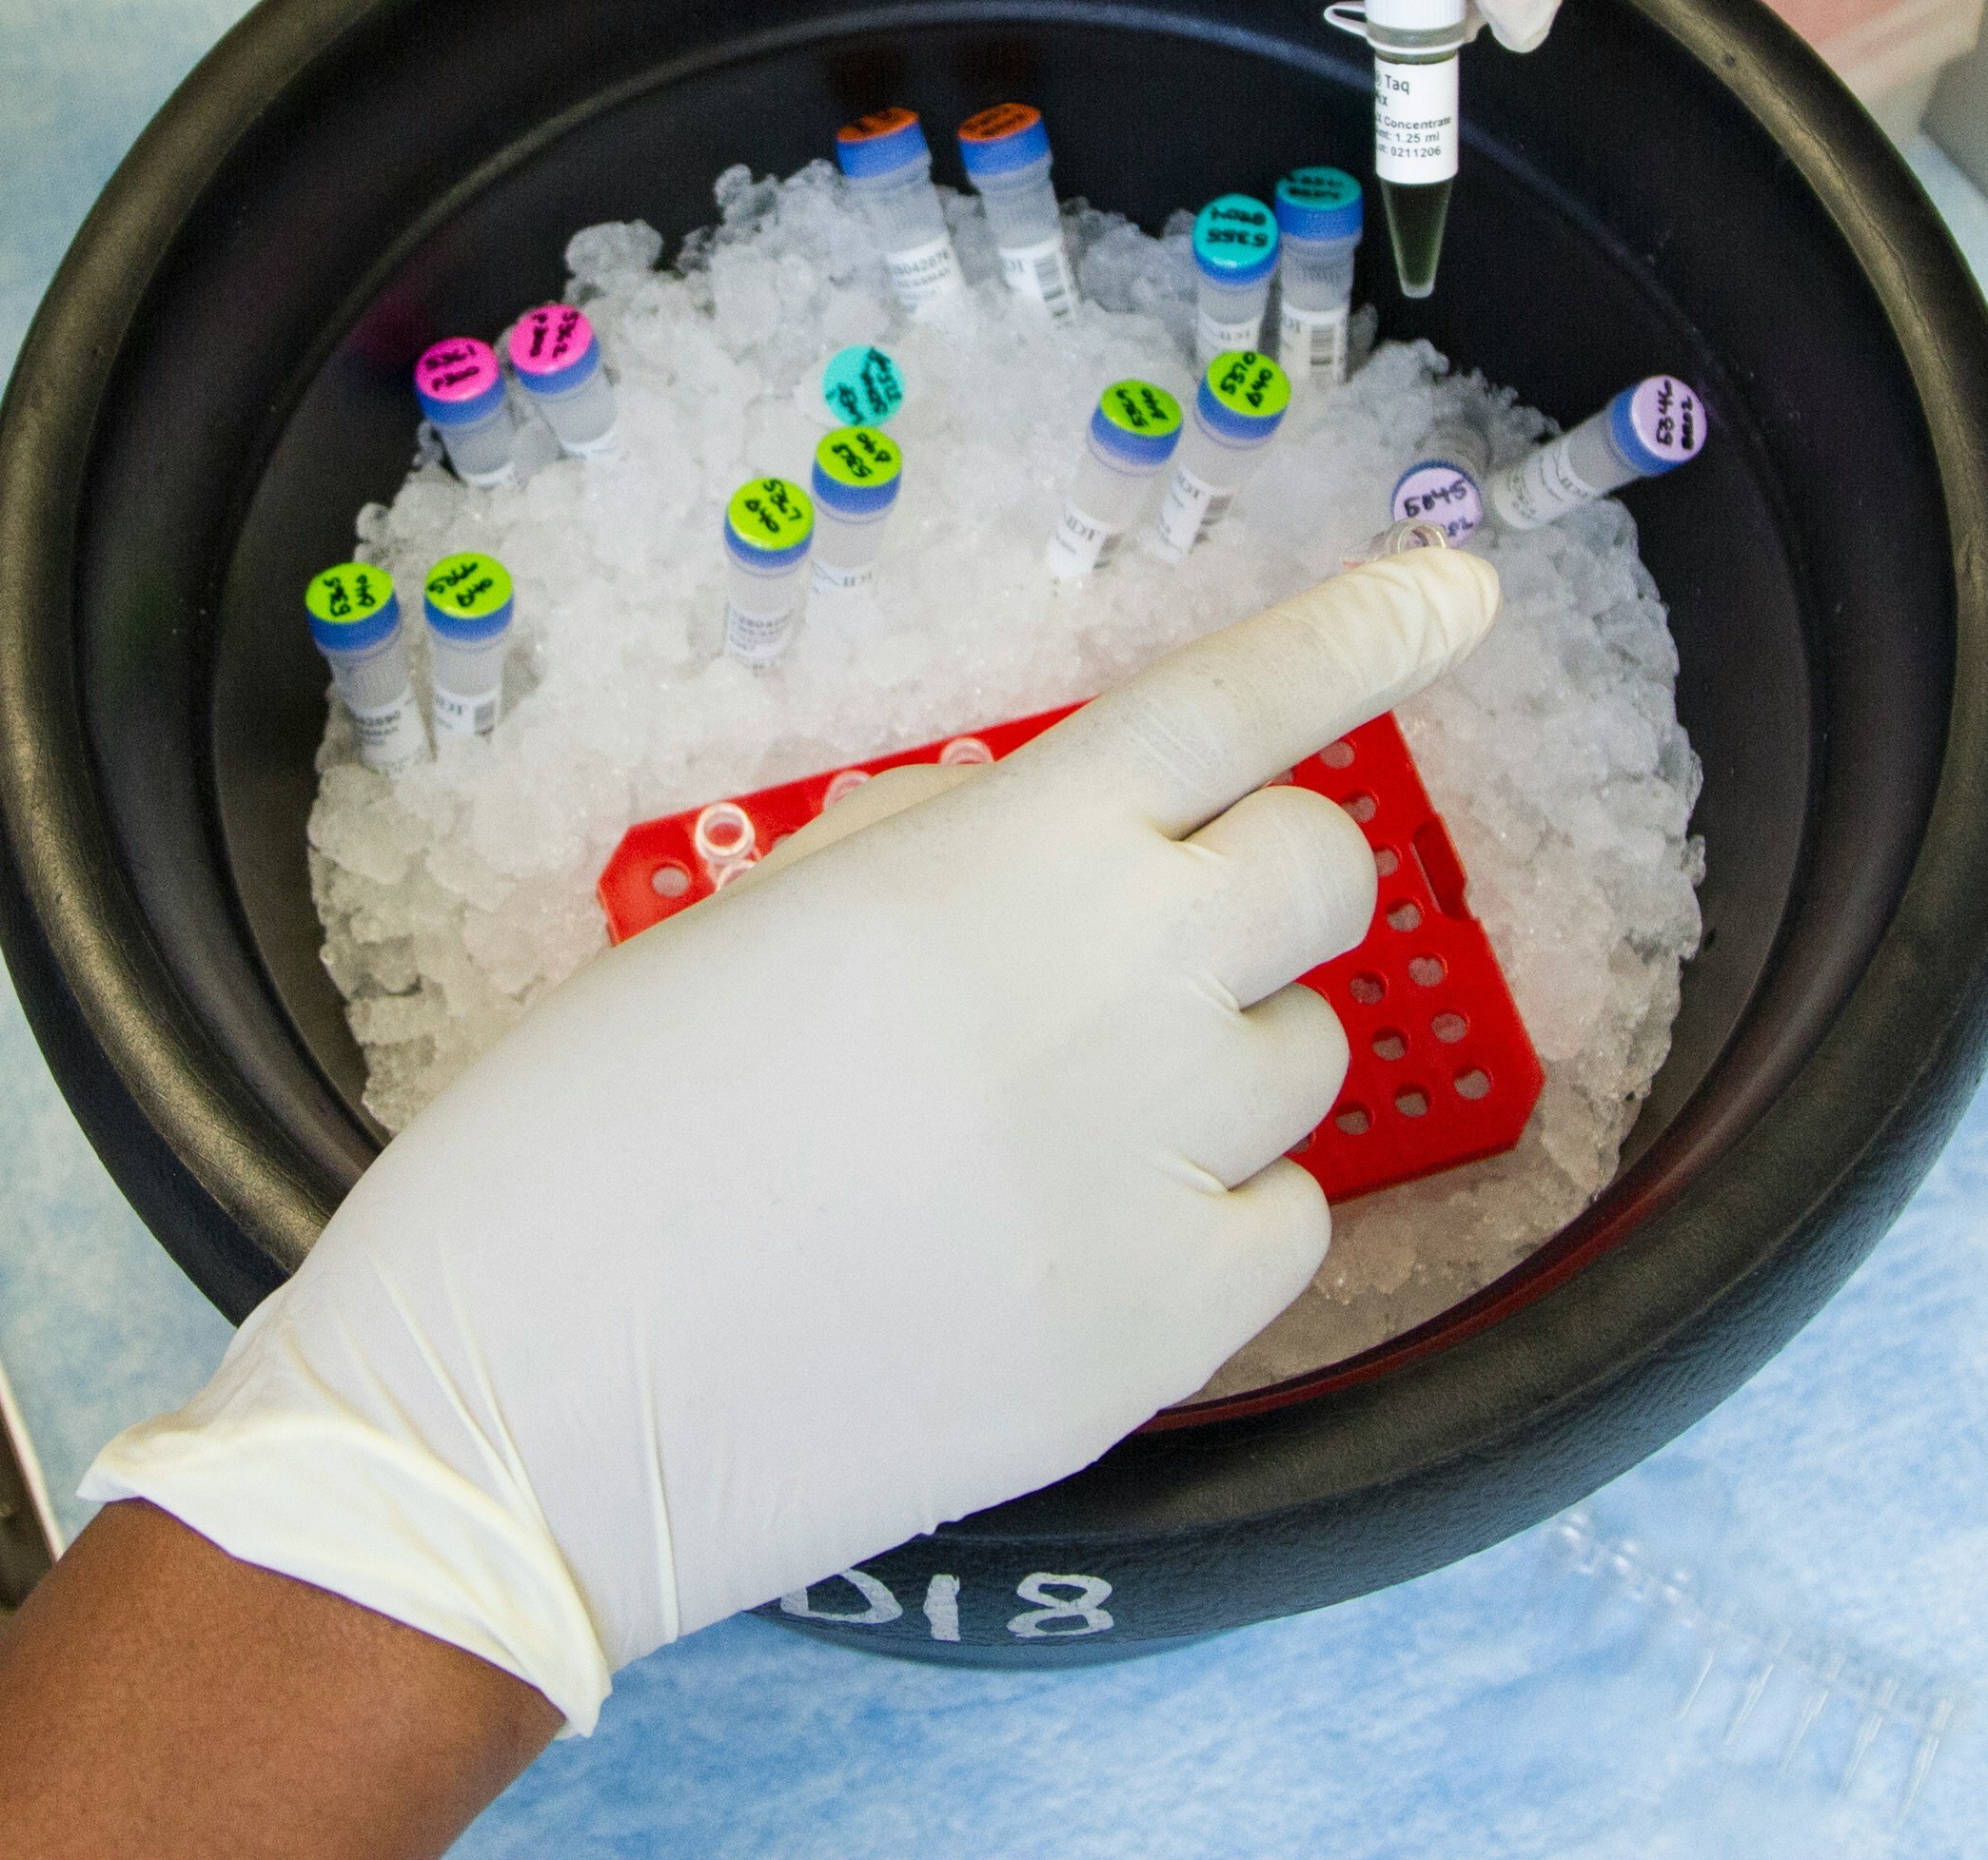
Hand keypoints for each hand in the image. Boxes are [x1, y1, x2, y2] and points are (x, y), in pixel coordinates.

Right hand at [74, 550, 1504, 1726]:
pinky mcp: (1168, 1328)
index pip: (1238, 701)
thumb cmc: (589, 1136)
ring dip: (1220, 1056)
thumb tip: (1042, 841)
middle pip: (1321, 872)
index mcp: (1000, 852)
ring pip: (1305, 1056)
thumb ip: (933, 856)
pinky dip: (1217, 1214)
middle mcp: (1120, 981)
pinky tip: (1080, 1235)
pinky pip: (1284, 1226)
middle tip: (1155, 935)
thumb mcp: (752, 918)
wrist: (529, 1400)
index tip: (1459, 587)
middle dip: (1261, 877)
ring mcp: (1159, 1161)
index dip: (1362, 634)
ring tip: (1052, 1121)